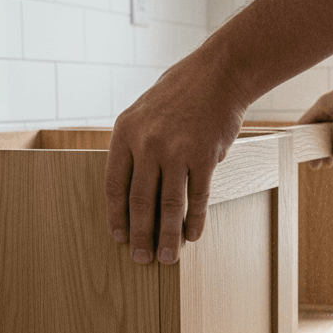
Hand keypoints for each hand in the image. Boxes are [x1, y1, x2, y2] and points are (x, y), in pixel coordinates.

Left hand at [105, 55, 248, 263]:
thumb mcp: (144, 113)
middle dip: (140, 235)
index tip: (118, 238)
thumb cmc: (181, 93)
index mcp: (125, 133)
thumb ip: (135, 146)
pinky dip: (195, 220)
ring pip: (169, 205)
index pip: (114, 185)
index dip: (116, 216)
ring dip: (168, 236)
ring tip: (168, 257)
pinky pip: (197, 197)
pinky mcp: (204, 156)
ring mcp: (176, 150)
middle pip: (140, 201)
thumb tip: (133, 189)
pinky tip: (193, 236)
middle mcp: (147, 143)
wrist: (219, 74)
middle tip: (141, 259)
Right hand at [299, 65, 332, 167]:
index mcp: (323, 106)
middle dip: (316, 151)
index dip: (301, 140)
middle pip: (317, 136)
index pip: (304, 126)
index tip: (302, 155)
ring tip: (331, 163)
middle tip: (318, 165)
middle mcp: (331, 113)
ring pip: (331, 140)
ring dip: (331, 152)